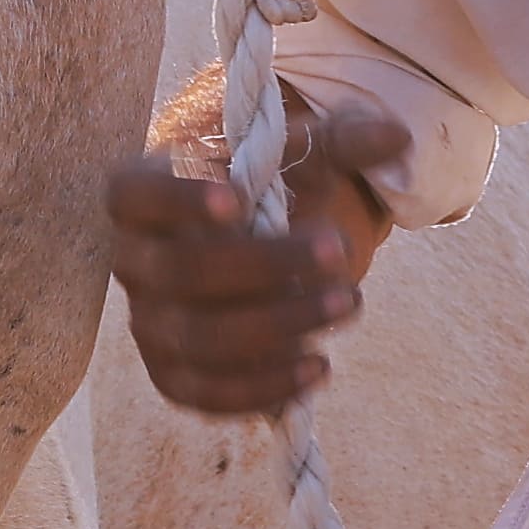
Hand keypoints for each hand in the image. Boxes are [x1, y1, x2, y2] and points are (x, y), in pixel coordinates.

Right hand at [105, 96, 403, 424]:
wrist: (261, 242)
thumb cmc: (270, 187)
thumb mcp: (303, 155)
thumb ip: (343, 141)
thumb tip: (395, 134)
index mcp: (145, 193)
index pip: (134, 195)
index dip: (177, 200)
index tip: (238, 200)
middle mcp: (135, 261)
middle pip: (182, 273)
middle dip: (266, 268)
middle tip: (340, 255)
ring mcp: (149, 322)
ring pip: (199, 339)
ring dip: (278, 329)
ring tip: (348, 306)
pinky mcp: (173, 374)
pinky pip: (205, 394)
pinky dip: (261, 388)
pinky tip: (318, 367)